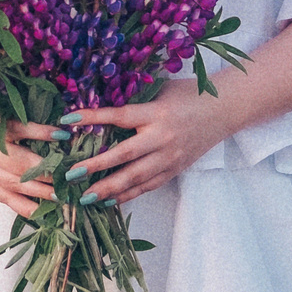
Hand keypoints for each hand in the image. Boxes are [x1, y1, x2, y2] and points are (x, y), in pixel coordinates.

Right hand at [0, 0, 59, 216]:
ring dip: (42, 194)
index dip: (43, 133)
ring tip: (67, 200)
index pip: (21, 132)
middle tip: (75, 177)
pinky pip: (3, 199)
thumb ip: (14, 96)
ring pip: (15, 188)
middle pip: (22, 167)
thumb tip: (42, 92)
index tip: (65, 134)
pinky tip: (44, 214)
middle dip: (50, 174)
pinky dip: (23, 208)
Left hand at [60, 79, 236, 206]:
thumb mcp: (161, 90)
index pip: (119, 117)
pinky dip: (128, 195)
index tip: (67, 121)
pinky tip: (109, 201)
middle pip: (125, 156)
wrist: (224, 110)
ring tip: (86, 197)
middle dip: (96, 166)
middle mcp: (163, 138)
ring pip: (136, 178)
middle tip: (71, 175)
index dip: (92, 118)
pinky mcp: (175, 170)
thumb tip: (99, 104)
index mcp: (157, 113)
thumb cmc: (188, 94)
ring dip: (109, 189)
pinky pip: (149, 186)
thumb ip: (135, 100)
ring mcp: (170, 157)